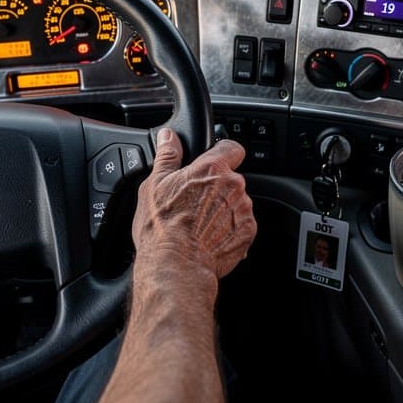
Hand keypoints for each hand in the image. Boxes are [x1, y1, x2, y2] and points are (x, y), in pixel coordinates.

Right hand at [132, 128, 255, 283]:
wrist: (175, 265)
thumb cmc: (162, 226)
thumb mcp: (155, 184)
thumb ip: (167, 155)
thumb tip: (168, 136)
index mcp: (212, 169)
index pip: (232, 147)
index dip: (223, 152)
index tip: (214, 161)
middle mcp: (233, 186)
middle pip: (232, 178)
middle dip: (217, 187)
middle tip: (195, 202)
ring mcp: (243, 210)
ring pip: (237, 202)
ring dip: (224, 209)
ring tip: (199, 223)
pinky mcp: (247, 233)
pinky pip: (241, 225)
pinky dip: (229, 229)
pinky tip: (208, 237)